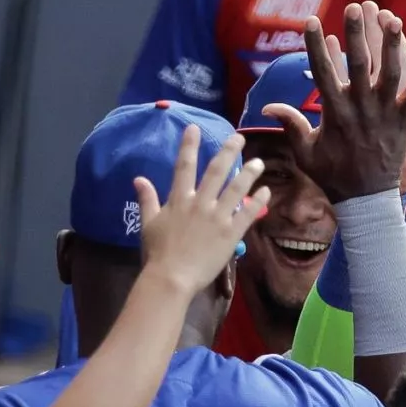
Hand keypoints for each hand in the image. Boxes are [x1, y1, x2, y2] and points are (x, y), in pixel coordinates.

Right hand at [135, 124, 267, 297]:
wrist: (171, 278)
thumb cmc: (157, 253)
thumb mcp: (148, 223)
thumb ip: (147, 199)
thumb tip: (138, 178)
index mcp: (179, 200)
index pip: (184, 166)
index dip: (189, 145)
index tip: (194, 128)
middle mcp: (200, 203)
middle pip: (216, 171)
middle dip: (228, 152)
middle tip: (239, 138)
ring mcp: (218, 217)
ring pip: (237, 189)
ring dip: (249, 173)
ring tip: (259, 162)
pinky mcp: (231, 234)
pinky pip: (248, 214)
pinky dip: (259, 202)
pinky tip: (267, 192)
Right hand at [268, 2, 405, 202]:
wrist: (366, 201)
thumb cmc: (333, 176)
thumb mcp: (306, 152)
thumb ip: (291, 125)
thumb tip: (267, 108)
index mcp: (334, 113)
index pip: (322, 71)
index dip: (316, 45)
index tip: (311, 20)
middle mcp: (359, 110)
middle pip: (358, 65)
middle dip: (356, 34)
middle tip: (353, 7)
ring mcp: (383, 115)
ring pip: (389, 74)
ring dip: (391, 46)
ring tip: (391, 19)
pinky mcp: (403, 123)